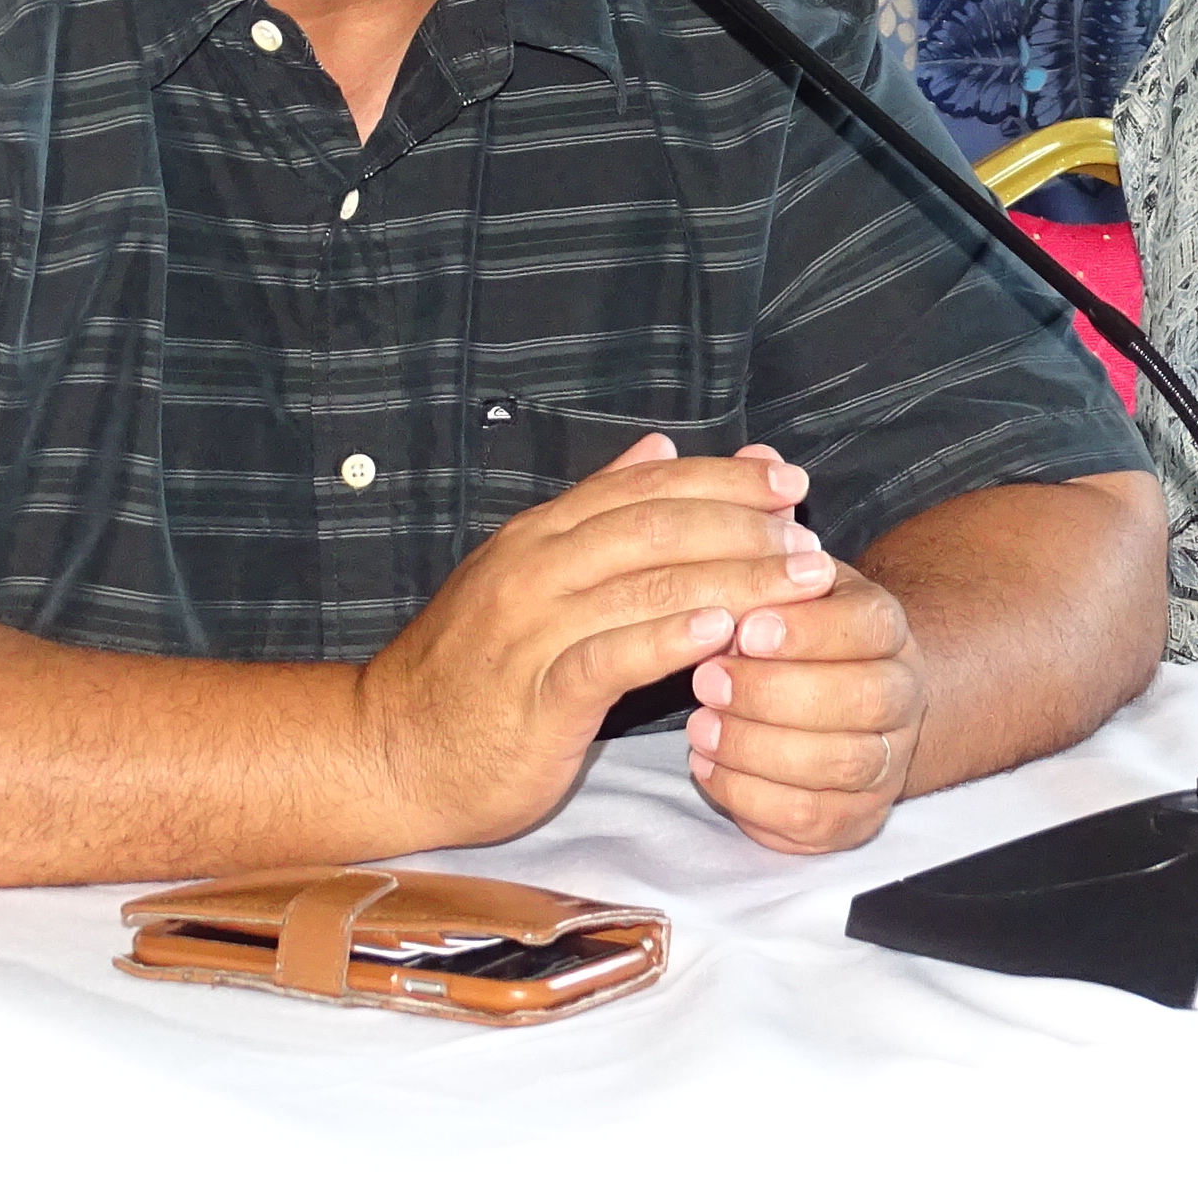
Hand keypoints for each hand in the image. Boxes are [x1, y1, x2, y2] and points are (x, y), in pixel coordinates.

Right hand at [357, 435, 839, 847]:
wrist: (388, 752)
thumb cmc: (470, 672)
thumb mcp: (528, 572)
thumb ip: (597, 510)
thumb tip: (660, 446)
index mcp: (540, 535)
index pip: (645, 487)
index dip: (722, 480)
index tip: (788, 482)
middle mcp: (534, 569)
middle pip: (656, 526)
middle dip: (744, 526)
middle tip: (809, 538)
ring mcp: (532, 630)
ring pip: (647, 585)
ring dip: (734, 578)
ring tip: (799, 581)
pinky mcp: (537, 696)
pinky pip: (611, 656)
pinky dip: (669, 637)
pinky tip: (721, 629)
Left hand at [684, 558, 923, 856]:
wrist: (829, 702)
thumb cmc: (792, 644)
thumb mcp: (782, 601)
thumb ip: (762, 595)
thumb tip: (723, 600)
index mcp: (887, 631)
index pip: (869, 625)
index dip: (808, 631)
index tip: (746, 630)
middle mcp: (902, 697)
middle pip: (863, 699)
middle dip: (775, 693)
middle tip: (707, 682)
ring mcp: (887, 763)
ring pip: (839, 764)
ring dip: (757, 748)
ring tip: (701, 729)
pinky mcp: (856, 817)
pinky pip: (809, 817)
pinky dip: (749, 795)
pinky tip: (709, 767)